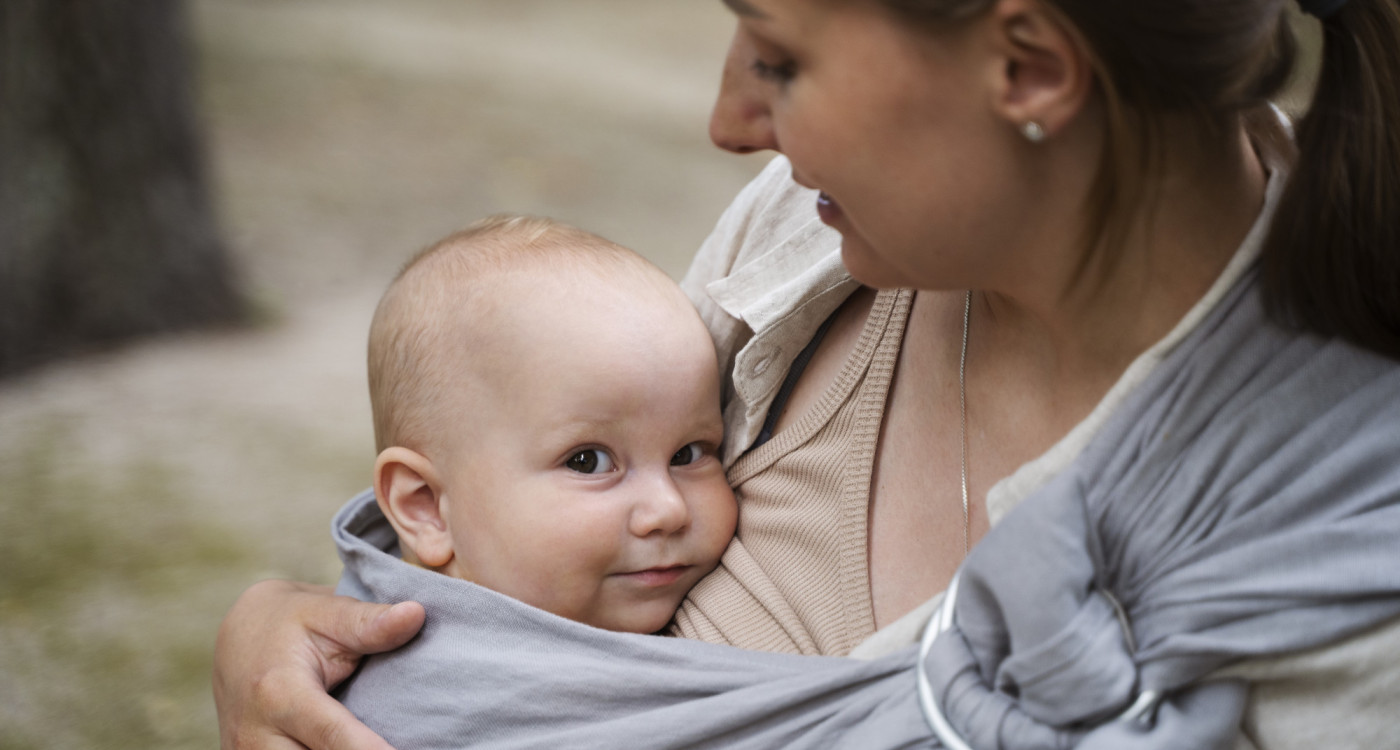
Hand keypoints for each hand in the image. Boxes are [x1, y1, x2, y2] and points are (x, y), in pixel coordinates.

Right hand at [213, 579, 424, 749]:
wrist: (238, 640)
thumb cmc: (290, 624)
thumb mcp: (326, 613)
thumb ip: (369, 622)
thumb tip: (416, 615)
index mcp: (279, 693)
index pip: (334, 736)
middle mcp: (257, 735)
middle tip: (417, 744)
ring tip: (389, 743)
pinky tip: (362, 745)